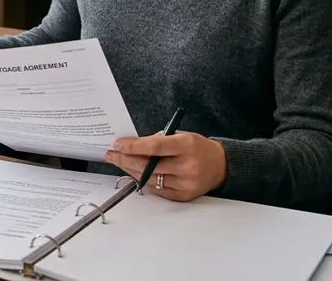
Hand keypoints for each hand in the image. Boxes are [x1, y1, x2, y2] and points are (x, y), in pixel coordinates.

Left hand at [105, 132, 226, 201]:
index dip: (133, 146)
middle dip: (125, 159)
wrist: (220, 166)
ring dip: (131, 170)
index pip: (155, 147)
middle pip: (148, 166)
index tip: (118, 144)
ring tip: (120, 162)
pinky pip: (156, 190)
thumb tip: (132, 145)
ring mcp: (185, 183)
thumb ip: (159, 139)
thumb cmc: (198, 148)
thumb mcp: (181, 135)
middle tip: (112, 154)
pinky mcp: (182, 196)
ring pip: (149, 179)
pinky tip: (134, 173)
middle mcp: (187, 166)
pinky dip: (143, 180)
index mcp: (186, 146)